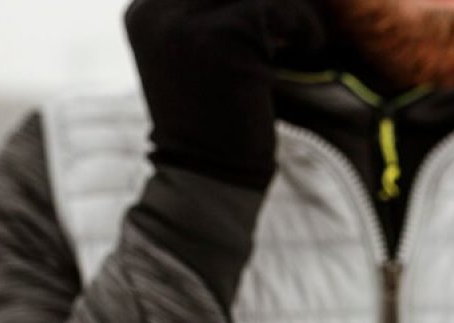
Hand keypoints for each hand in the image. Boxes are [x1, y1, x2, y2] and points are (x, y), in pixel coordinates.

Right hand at [125, 0, 326, 188]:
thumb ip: (210, 17)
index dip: (245, 0)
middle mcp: (156, 9)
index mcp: (143, 11)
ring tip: (300, 35)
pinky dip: (304, 26)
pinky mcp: (225, 35)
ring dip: (289, 8)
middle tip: (290, 21)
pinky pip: (280, 7)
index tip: (270, 19)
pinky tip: (309, 49)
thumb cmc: (213, 119)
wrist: (210, 174)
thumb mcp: (196, 57)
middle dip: (268, 1)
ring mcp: (187, 21)